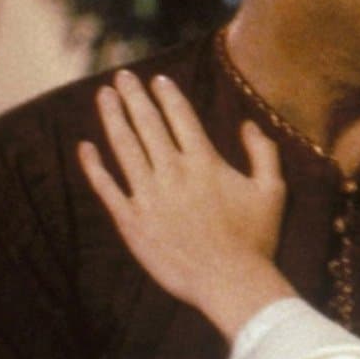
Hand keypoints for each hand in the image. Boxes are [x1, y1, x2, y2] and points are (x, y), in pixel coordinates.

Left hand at [78, 70, 295, 340]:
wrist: (231, 282)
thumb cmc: (256, 238)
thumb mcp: (273, 189)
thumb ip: (262, 151)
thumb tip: (248, 122)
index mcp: (205, 163)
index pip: (181, 118)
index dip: (168, 96)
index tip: (157, 79)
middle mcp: (173, 173)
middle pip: (148, 125)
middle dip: (134, 97)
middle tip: (122, 76)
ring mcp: (148, 197)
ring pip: (125, 149)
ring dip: (113, 119)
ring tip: (104, 96)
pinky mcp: (132, 223)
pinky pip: (107, 189)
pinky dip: (94, 167)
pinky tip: (85, 147)